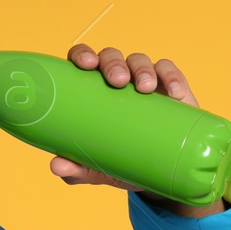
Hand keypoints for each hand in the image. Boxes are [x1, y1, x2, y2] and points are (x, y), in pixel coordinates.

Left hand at [50, 43, 224, 216]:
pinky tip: (174, 93)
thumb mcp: (95, 168)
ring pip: (140, 60)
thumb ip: (75, 168)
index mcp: (91, 89)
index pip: (82, 60)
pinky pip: (170, 72)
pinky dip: (172, 77)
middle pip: (110, 56)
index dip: (83, 55)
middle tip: (118, 80)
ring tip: (146, 88)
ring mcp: (143, 80)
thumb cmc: (118, 162)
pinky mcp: (170, 88)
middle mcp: (116, 79)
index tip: (86, 64)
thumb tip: (56, 166)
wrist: (157, 175)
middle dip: (113, 63)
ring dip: (142, 68)